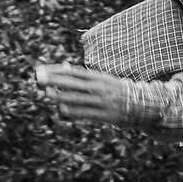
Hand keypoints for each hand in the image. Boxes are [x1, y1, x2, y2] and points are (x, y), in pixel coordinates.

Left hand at [35, 62, 149, 124]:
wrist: (142, 105)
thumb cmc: (116, 90)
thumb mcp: (101, 79)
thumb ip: (81, 75)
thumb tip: (63, 66)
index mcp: (98, 77)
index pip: (73, 72)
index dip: (57, 70)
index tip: (42, 69)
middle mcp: (99, 87)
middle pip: (73, 82)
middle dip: (55, 80)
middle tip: (39, 78)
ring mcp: (102, 101)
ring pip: (78, 98)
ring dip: (61, 96)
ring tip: (47, 93)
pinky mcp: (106, 115)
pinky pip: (86, 113)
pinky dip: (73, 111)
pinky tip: (62, 109)